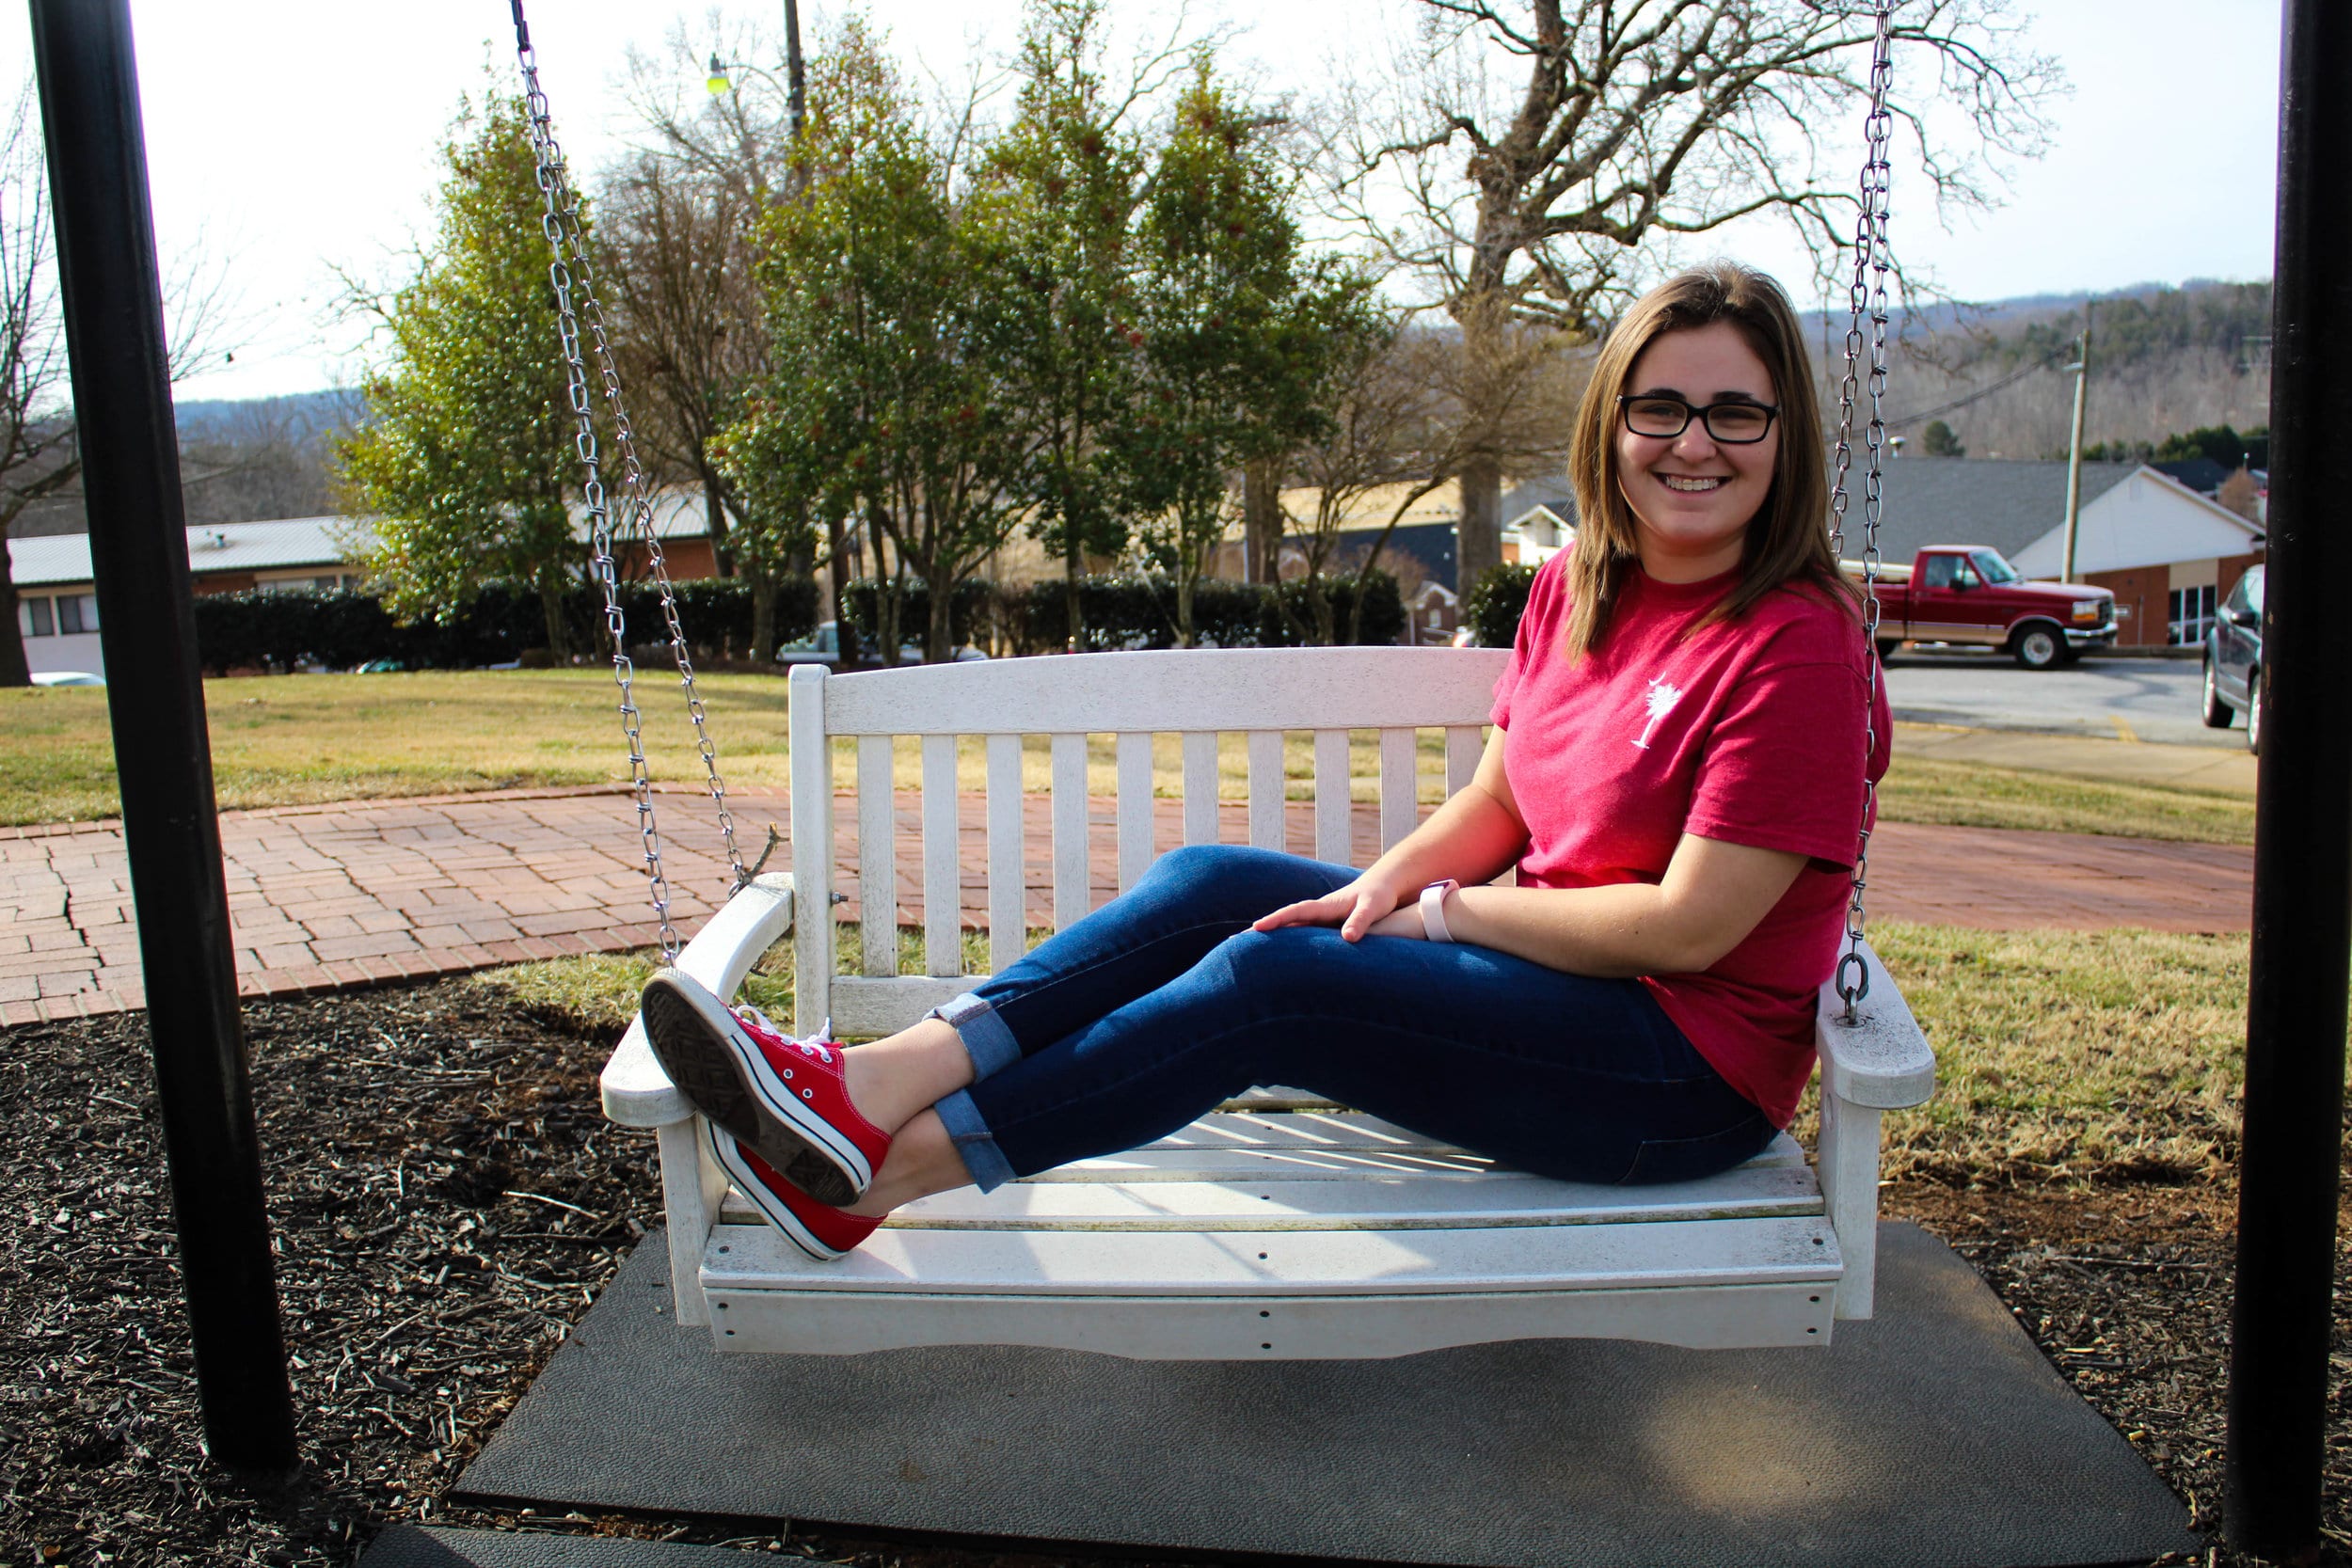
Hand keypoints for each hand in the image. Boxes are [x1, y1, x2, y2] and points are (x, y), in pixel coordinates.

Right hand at [1253, 877, 1420, 942]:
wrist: (1385, 885)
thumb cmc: (1379, 895)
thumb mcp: (1372, 907)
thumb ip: (1360, 921)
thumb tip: (1346, 937)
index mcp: (1325, 905)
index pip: (1295, 912)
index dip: (1276, 920)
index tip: (1256, 928)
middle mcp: (1318, 912)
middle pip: (1285, 921)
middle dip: (1262, 930)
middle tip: (1234, 941)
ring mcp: (1321, 919)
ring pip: (1291, 929)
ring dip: (1272, 938)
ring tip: (1247, 950)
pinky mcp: (1327, 927)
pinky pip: (1303, 936)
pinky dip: (1288, 942)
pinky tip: (1279, 954)